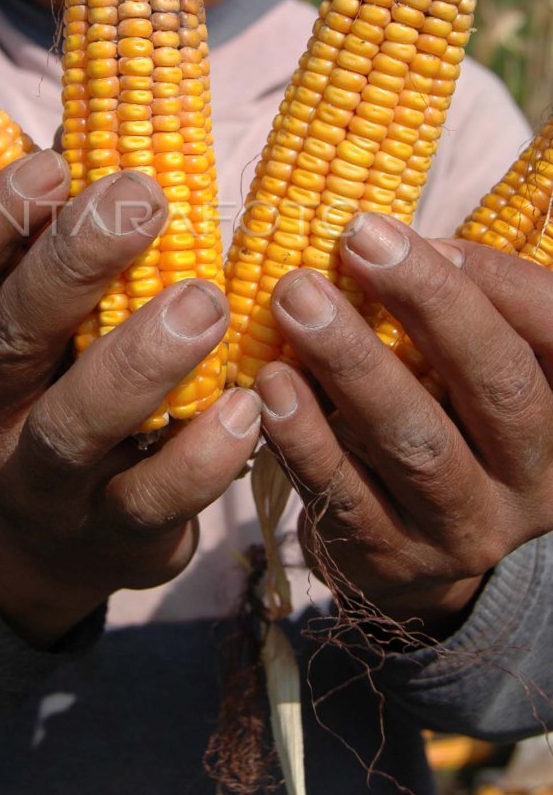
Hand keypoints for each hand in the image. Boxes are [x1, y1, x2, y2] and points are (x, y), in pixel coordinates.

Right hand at [0, 150, 260, 646]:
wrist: (57, 525)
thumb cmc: (60, 370)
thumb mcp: (39, 304)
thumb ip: (62, 223)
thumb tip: (125, 89)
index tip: (53, 164)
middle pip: (9, 341)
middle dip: (74, 266)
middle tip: (146, 200)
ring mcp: (37, 484)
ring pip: (73, 427)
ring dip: (140, 359)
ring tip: (205, 301)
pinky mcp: (107, 536)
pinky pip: (150, 501)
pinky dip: (201, 456)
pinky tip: (247, 406)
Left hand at [255, 213, 552, 635]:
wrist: (423, 562)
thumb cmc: (447, 427)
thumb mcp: (473, 374)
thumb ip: (458, 313)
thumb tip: (391, 232)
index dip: (499, 281)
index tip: (425, 234)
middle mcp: (533, 476)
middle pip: (499, 385)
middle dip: (429, 302)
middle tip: (358, 239)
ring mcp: (466, 526)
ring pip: (418, 443)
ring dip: (352, 363)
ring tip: (295, 299)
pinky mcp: (393, 561)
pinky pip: (347, 497)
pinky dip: (305, 437)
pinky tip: (268, 386)